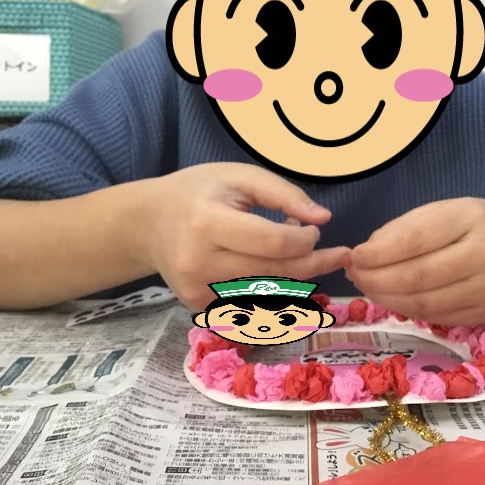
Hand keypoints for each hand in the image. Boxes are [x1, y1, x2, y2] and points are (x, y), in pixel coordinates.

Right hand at [140, 163, 350, 309]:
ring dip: (294, 277)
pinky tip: (271, 268)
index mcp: (207, 223)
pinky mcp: (198, 307)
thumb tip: (323, 219)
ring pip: (266, 294)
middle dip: (311, 264)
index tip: (315, 230)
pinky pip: (250, 303)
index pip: (271, 243)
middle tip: (337, 254)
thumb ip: (283, 194)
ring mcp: (196, 290)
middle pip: (273, 274)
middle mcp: (198, 262)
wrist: (147, 223)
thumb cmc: (198, 192)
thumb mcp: (239, 177)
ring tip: (297, 253)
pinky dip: (271, 290)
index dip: (304, 240)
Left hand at [347, 199, 484, 325]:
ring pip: (423, 303)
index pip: (415, 240)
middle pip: (416, 277)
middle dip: (376, 279)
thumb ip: (405, 229)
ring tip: (367, 287)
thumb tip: (365, 255)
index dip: (378, 253)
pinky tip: (392, 298)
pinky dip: (407, 310)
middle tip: (354, 275)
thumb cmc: (479, 225)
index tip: (354, 256)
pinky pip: (435, 317)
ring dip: (386, 298)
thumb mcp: (446, 210)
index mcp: (471, 219)